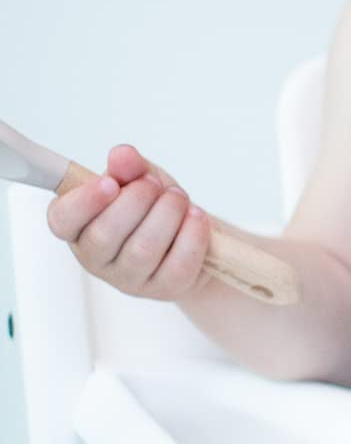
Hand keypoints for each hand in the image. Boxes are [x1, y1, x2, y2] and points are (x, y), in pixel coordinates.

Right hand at [46, 142, 212, 300]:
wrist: (192, 236)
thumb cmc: (155, 208)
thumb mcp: (141, 179)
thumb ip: (129, 167)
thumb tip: (122, 155)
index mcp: (79, 228)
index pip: (62, 220)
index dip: (84, 202)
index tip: (110, 182)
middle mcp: (97, 258)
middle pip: (104, 235)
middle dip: (136, 200)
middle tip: (155, 184)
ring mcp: (129, 279)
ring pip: (143, 249)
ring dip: (167, 214)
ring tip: (178, 197)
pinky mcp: (164, 288)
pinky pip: (178, 263)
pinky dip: (192, 234)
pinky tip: (196, 216)